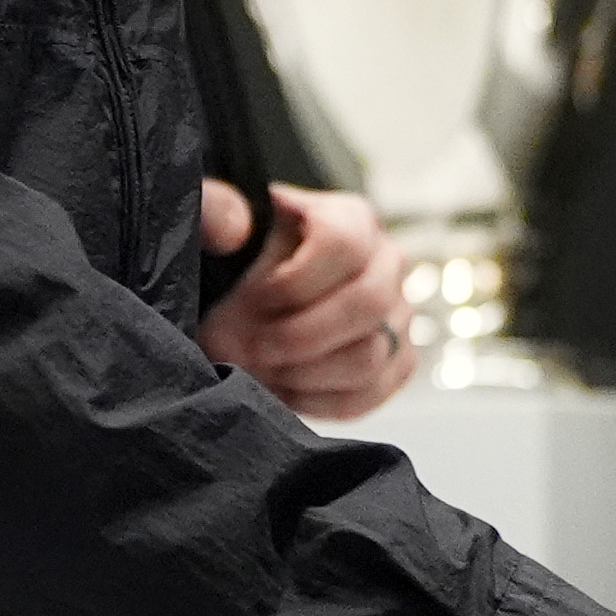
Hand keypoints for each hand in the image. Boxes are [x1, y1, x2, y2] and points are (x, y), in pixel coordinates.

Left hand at [198, 179, 417, 419]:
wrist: (250, 302)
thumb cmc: (239, 262)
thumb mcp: (224, 231)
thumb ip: (215, 214)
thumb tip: (232, 228)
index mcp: (352, 218)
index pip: (344, 245)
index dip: (294, 281)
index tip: (252, 299)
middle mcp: (388, 263)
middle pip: (368, 305)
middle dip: (299, 337)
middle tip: (250, 350)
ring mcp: (399, 315)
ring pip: (369, 357)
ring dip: (303, 373)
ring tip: (259, 370)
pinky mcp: (397, 362)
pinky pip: (368, 395)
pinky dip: (316, 401)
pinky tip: (279, 388)